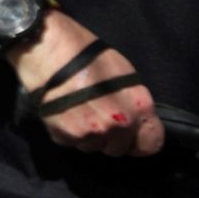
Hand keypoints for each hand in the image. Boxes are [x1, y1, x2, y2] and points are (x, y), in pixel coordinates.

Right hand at [6, 10, 162, 156]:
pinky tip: (65, 111)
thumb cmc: (89, 55)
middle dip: (112, 138)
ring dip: (89, 135)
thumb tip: (136, 122)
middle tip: (99, 115)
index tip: (133, 136)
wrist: (47, 48)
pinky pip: (72, 142)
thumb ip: (134, 104)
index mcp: (139, 108)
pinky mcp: (65, 136)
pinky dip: (69, 132)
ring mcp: (91, 133)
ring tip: (80, 110)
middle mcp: (118, 125)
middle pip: (119, 149)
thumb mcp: (126, 75)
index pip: (151, 145)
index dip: (142, 142)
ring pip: (94, 147)